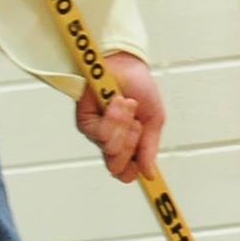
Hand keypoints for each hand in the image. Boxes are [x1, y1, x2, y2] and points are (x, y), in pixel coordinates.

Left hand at [76, 51, 164, 182]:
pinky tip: (117, 101)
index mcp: (129, 145)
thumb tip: (149, 174)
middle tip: (136, 123)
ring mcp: (97, 134)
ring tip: (127, 104)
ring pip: (110, 149)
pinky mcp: (85, 122)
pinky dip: (113, 116)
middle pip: (117, 166)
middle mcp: (111, 143)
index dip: (132, 172)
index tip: (141, 170)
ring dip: (124, 125)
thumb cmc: (140, 89)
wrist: (126, 66)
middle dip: (131, 144)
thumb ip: (150, 148)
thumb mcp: (154, 119)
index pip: (126, 172)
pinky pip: (100, 133)